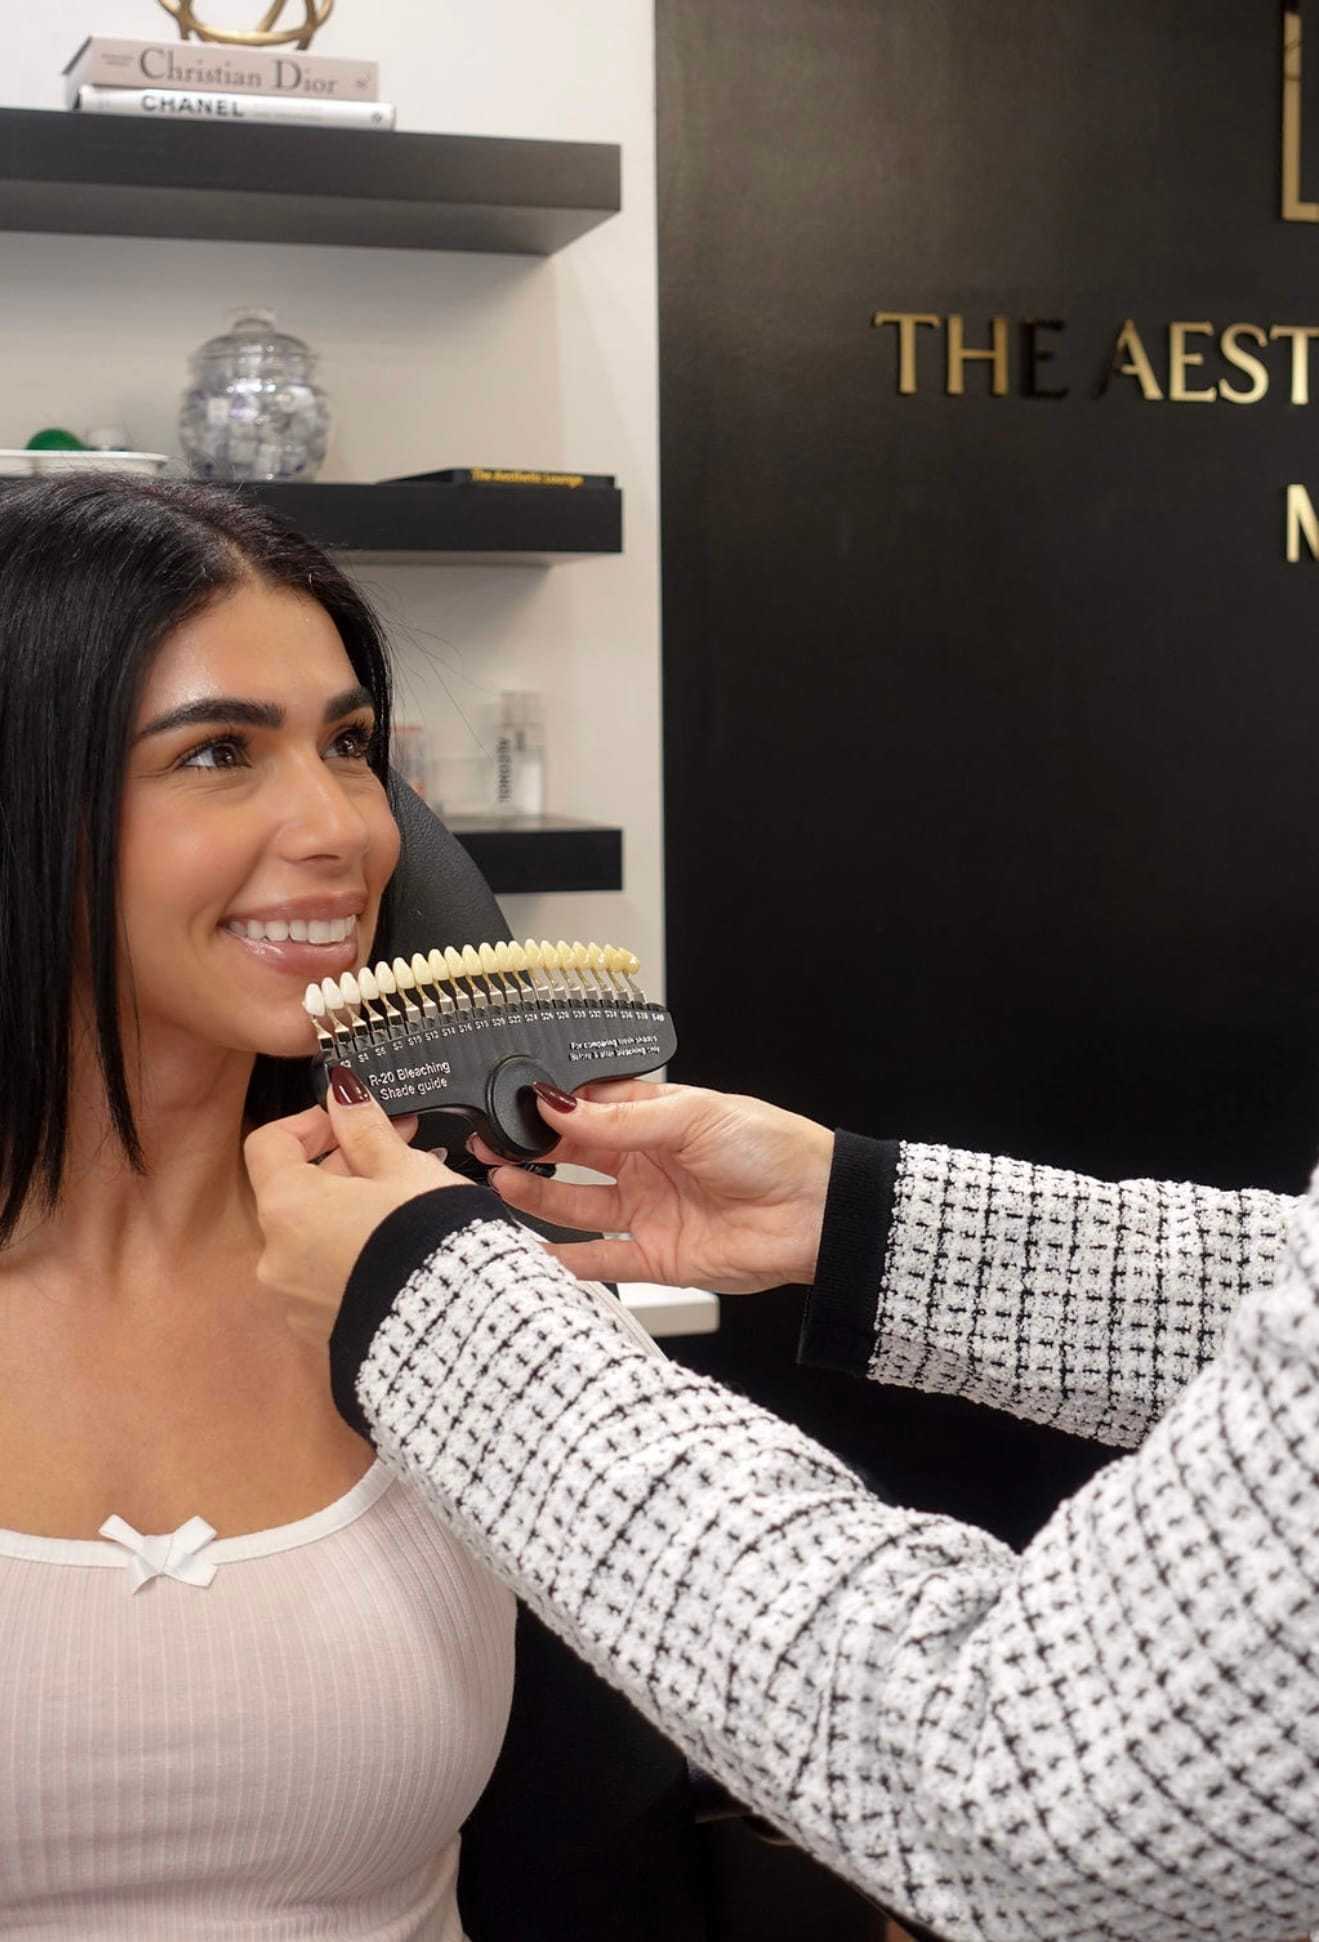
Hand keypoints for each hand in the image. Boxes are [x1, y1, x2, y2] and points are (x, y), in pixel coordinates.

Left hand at [244, 1069, 466, 1348]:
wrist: (460, 1329)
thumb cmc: (429, 1238)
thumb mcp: (402, 1168)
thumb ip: (364, 1128)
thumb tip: (342, 1093)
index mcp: (287, 1208)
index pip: (268, 1145)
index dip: (308, 1123)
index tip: (349, 1118)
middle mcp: (276, 1258)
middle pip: (292, 1194)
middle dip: (339, 1166)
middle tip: (396, 1152)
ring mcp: (296, 1302)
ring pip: (311, 1238)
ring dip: (347, 1212)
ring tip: (406, 1203)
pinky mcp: (322, 1331)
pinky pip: (327, 1279)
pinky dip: (352, 1256)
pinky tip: (399, 1251)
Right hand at [471, 1080, 833, 1292]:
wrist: (818, 1214)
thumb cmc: (773, 1149)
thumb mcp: (692, 1118)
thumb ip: (619, 1122)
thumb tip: (557, 1104)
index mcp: (657, 1117)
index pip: (588, 1109)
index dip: (548, 1110)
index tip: (509, 1108)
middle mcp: (646, 1162)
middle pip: (573, 1156)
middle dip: (530, 1151)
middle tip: (488, 1147)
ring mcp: (648, 1209)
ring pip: (577, 1204)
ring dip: (537, 1196)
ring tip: (499, 1185)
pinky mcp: (656, 1256)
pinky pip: (600, 1259)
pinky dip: (565, 1261)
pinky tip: (531, 1253)